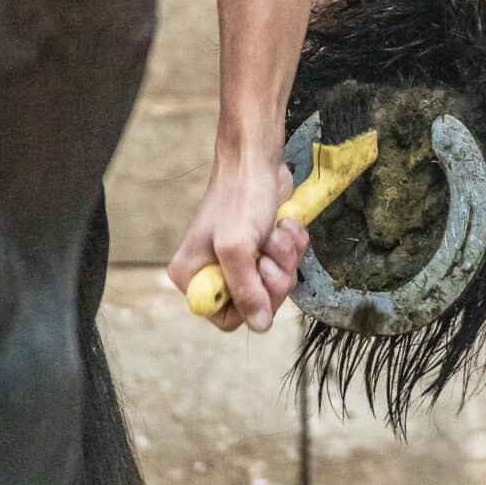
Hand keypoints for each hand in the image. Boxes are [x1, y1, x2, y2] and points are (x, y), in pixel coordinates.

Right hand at [169, 141, 308, 333]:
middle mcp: (214, 271)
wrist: (256, 160)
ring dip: (286, 257)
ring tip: (276, 232)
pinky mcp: (264, 247)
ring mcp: (242, 260)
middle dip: (273, 276)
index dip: (251, 303)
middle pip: (258, 303)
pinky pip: (289, 263)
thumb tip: (259, 325)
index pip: (226, 318)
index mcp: (193, 276)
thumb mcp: (236, 247)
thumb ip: (245, 290)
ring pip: (277, 283)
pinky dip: (293, 245)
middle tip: (270, 251)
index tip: (259, 276)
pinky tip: (284, 226)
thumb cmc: (240, 196)